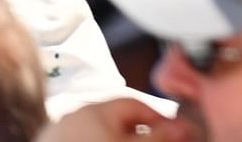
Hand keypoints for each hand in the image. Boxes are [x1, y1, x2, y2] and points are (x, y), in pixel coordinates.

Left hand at [37, 99, 193, 141]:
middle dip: (140, 132)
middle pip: (119, 119)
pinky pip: (82, 138)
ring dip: (120, 138)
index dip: (160, 118)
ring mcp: (58, 133)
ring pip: (100, 132)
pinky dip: (96, 141)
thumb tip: (183, 126)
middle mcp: (74, 116)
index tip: (175, 132)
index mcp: (96, 108)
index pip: (138, 104)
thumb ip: (159, 137)